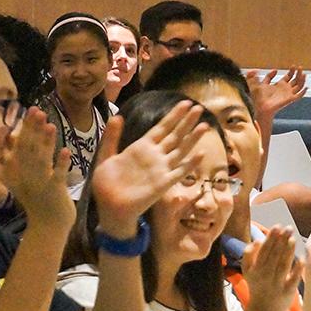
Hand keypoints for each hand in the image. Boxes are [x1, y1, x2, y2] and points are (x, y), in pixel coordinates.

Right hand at [0, 107, 73, 229]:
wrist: (47, 226)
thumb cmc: (36, 198)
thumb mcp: (18, 178)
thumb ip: (13, 157)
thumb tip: (9, 133)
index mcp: (14, 171)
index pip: (16, 145)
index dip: (23, 128)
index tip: (27, 110)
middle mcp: (23, 176)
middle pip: (27, 149)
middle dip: (32, 129)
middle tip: (38, 110)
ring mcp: (39, 184)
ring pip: (41, 160)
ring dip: (46, 142)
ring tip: (50, 125)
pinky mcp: (54, 192)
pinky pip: (58, 176)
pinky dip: (61, 164)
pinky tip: (66, 151)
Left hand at [91, 101, 207, 236]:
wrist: (110, 207)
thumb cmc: (107, 185)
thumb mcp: (106, 157)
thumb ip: (112, 138)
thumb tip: (118, 116)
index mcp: (141, 148)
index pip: (161, 128)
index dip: (173, 116)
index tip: (185, 103)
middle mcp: (155, 156)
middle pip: (175, 135)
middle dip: (186, 122)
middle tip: (198, 108)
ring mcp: (160, 169)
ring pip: (180, 150)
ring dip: (192, 138)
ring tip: (204, 125)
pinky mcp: (163, 184)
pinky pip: (179, 173)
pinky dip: (190, 164)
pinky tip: (200, 154)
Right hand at [242, 226, 303, 310]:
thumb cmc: (257, 287)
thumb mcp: (247, 271)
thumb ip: (248, 255)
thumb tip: (256, 241)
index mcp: (256, 269)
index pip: (264, 250)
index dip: (271, 238)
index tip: (277, 226)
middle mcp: (266, 275)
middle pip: (274, 255)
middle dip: (281, 240)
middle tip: (288, 228)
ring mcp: (277, 283)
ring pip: (283, 265)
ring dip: (288, 251)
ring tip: (292, 238)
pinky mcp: (287, 291)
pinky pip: (293, 279)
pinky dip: (297, 269)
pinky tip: (302, 259)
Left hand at [245, 66, 307, 118]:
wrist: (261, 107)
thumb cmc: (260, 98)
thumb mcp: (262, 83)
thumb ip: (268, 76)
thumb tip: (275, 70)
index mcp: (280, 85)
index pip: (289, 76)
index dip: (292, 71)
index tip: (293, 66)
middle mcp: (285, 89)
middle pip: (296, 80)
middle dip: (298, 73)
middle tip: (300, 67)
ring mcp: (288, 94)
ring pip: (299, 86)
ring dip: (302, 80)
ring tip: (303, 73)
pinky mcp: (290, 99)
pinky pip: (299, 96)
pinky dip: (303, 92)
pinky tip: (306, 87)